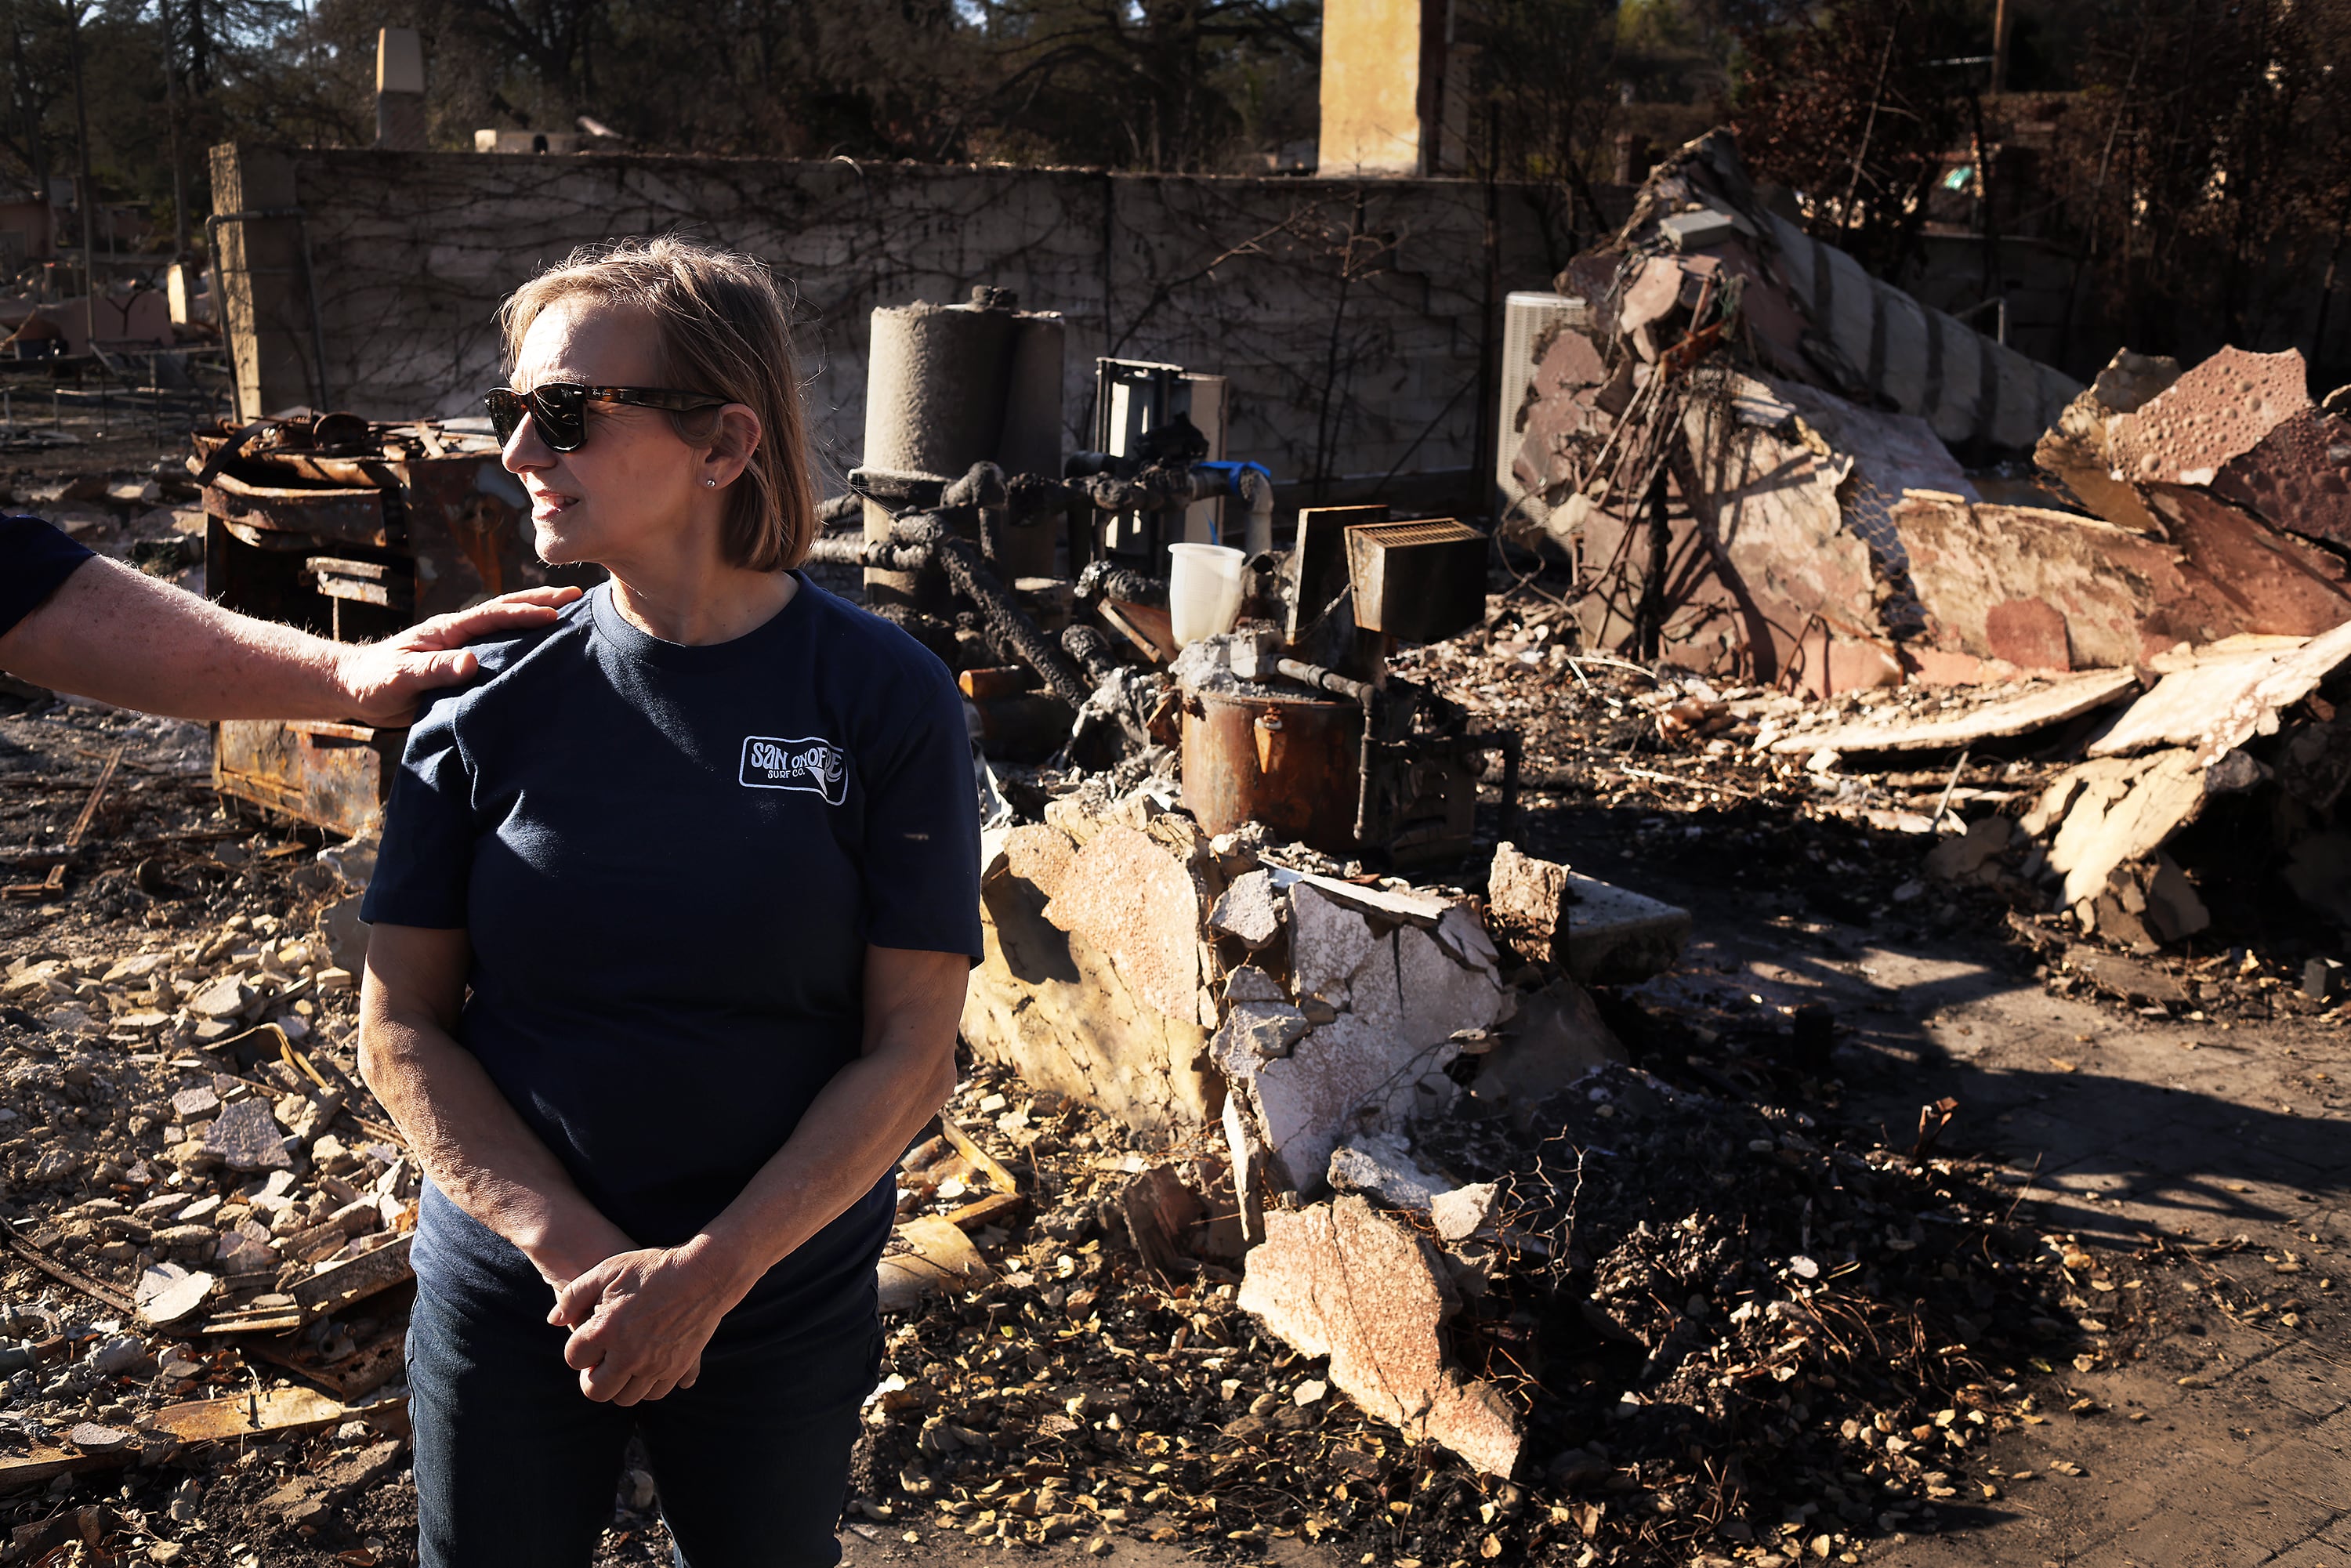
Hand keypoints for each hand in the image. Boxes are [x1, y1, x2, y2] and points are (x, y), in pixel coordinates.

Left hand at [334, 586, 581, 724]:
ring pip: (506, 623)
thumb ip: (434, 670)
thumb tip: (471, 662)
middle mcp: (459, 632)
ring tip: (571, 610)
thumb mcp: (401, 677)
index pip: (493, 615)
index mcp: (447, 630)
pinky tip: (544, 645)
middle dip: (541, 598)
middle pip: (506, 608)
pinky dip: (525, 639)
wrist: (357, 689)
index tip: (555, 612)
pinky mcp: (464, 663)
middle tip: (577, 593)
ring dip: (536, 612)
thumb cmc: (375, 681)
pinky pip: (502, 645)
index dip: (524, 612)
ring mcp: (463, 645)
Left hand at [548, 1242, 744, 1404]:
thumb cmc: (653, 1268)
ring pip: (626, 1397)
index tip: (588, 1340)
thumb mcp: (609, 1269)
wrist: (705, 1274)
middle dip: (593, 1378)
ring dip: (620, 1385)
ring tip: (624, 1363)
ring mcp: (656, 1364)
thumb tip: (553, 1320)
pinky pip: (655, 1393)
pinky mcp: (678, 1368)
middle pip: (596, 1390)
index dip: (577, 1350)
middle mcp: (630, 1353)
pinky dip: (647, 1386)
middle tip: (601, 1361)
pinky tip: (646, 1366)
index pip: (574, 1359)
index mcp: (608, 1329)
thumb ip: (575, 1295)